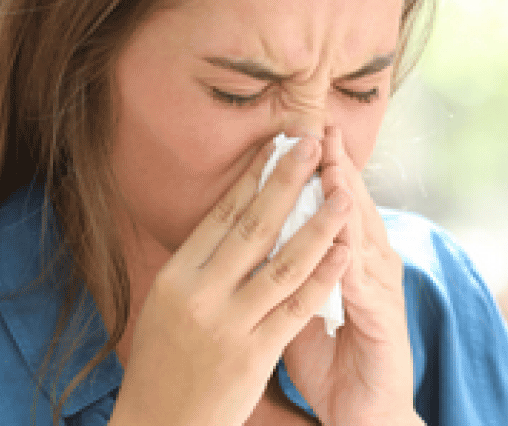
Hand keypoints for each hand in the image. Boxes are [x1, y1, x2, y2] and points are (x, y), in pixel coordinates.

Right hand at [108, 137, 353, 425]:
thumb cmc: (164, 364)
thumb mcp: (166, 305)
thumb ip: (198, 266)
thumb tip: (229, 217)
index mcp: (176, 276)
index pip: (221, 215)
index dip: (253, 176)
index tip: (278, 144)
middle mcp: (199, 294)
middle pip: (253, 225)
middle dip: (287, 180)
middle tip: (313, 143)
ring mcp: (228, 324)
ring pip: (283, 262)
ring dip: (318, 223)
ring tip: (343, 192)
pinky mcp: (254, 354)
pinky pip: (297, 307)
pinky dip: (323, 276)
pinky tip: (344, 252)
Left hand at [282, 126, 422, 425]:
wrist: (367, 416)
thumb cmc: (334, 367)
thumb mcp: (300, 313)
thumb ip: (286, 275)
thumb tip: (254, 238)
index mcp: (351, 262)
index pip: (332, 205)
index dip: (317, 170)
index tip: (298, 133)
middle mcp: (372, 269)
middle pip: (354, 207)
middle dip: (337, 167)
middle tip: (321, 126)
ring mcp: (382, 293)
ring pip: (363, 235)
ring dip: (348, 200)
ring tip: (333, 164)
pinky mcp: (386, 322)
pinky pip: (366, 283)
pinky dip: (353, 255)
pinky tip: (342, 233)